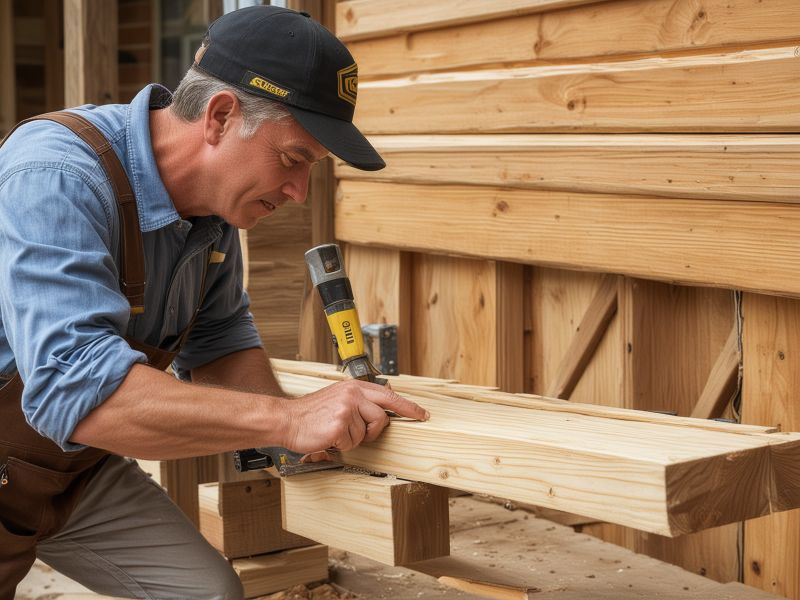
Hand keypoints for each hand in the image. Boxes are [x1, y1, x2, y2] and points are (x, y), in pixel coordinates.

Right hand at [281, 380, 428, 453]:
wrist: (287, 419)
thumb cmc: (311, 412)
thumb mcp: (338, 397)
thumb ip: (359, 399)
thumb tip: (382, 406)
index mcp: (354, 387)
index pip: (389, 395)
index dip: (408, 407)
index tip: (422, 414)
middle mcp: (353, 395)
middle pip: (382, 417)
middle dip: (374, 430)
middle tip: (359, 432)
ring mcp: (347, 409)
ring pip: (366, 433)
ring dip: (352, 438)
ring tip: (335, 431)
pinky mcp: (340, 424)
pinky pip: (352, 442)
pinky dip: (342, 445)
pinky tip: (329, 436)